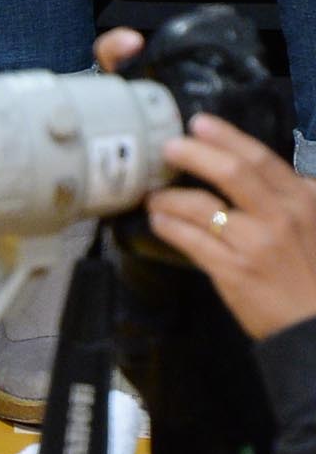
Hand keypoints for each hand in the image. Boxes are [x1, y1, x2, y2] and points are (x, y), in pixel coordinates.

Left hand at [95, 28, 315, 341]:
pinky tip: (158, 220)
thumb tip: (249, 165)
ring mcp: (255, 245)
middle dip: (193, 153)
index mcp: (300, 202)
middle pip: (230, 172)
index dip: (226, 136)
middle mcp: (279, 218)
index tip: (199, 122)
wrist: (314, 331)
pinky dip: (168, 225)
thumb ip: (285, 196)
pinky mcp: (233, 271)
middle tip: (167, 146)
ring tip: (154, 195)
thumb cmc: (310, 274)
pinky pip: (191, 240)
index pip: (260, 159)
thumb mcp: (312, 227)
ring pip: (201, 205)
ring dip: (170, 196)